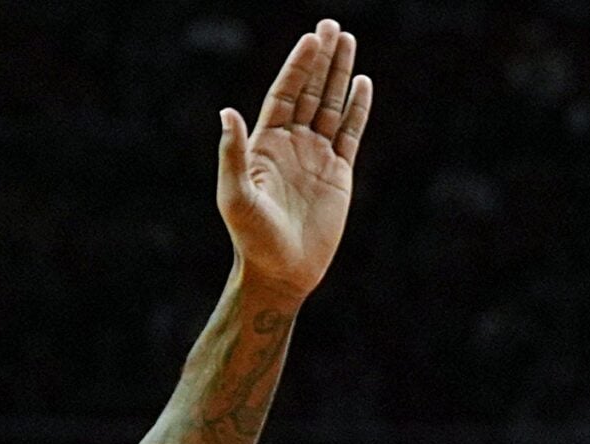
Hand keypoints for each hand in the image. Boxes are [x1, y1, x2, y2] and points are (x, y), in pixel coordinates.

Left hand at [218, 20, 371, 302]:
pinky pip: (350, 134)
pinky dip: (357, 109)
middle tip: (332, 26)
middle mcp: (291, 144)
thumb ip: (232, 154)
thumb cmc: (252, 238)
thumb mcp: (236, 196)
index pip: (285, 93)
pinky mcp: (338, 175)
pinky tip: (363, 85)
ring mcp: (316, 157)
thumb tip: (226, 112)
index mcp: (266, 143)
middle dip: (321, 59)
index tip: (311, 39)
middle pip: (309, 91)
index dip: (298, 66)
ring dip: (340, 75)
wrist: (281, 272)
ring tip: (348, 42)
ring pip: (331, 107)